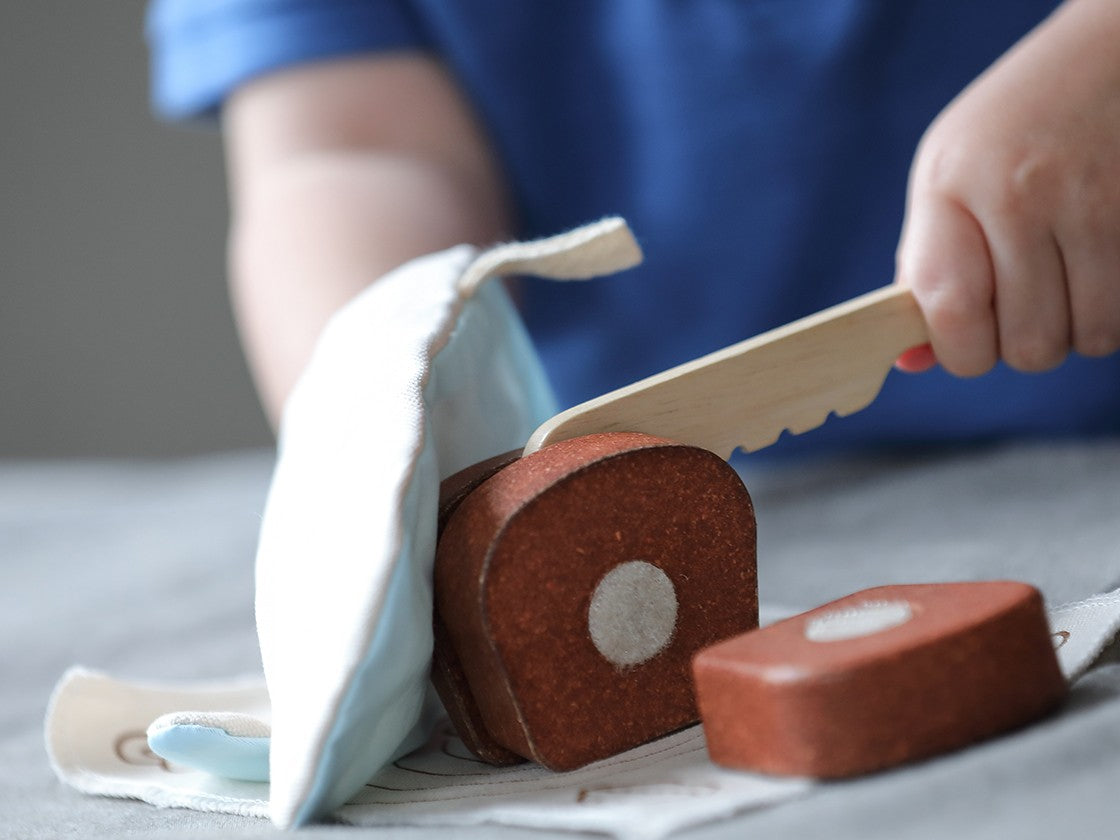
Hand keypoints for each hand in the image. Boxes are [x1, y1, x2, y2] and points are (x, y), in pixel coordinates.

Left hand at [895, 0, 1119, 375]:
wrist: (1104, 59)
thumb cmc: (1005, 133)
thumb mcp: (943, 180)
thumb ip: (923, 269)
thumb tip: (911, 363)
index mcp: (954, 188)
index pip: (952, 309)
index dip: (960, 352)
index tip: (965, 344)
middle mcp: (1024, 195)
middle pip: (1028, 343)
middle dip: (1021, 344)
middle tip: (1019, 308)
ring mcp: (1097, 204)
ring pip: (1090, 337)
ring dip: (1074, 330)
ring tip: (1061, 285)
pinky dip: (1112, 311)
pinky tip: (1095, 271)